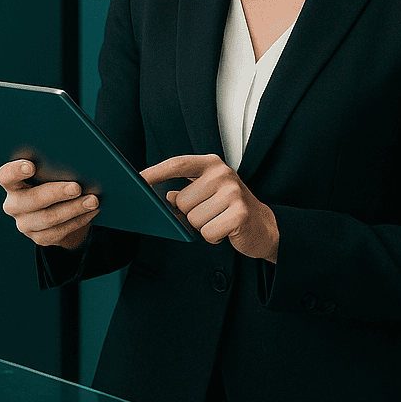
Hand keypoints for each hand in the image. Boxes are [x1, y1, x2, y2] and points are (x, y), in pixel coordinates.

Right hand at [0, 160, 99, 249]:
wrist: (58, 209)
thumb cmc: (53, 182)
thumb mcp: (49, 173)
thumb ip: (52, 168)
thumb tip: (75, 163)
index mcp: (11, 183)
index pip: (6, 175)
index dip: (16, 171)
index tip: (31, 166)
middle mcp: (13, 204)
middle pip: (32, 199)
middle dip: (57, 193)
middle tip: (77, 187)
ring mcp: (24, 223)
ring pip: (49, 218)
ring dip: (74, 209)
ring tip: (93, 201)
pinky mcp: (38, 237)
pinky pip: (59, 231)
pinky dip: (78, 220)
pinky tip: (90, 212)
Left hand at [140, 154, 278, 261]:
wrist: (264, 226)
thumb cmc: (229, 208)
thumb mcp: (206, 193)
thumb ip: (184, 191)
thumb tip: (162, 196)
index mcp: (211, 165)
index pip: (177, 164)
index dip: (155, 172)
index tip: (137, 180)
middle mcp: (222, 174)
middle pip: (181, 201)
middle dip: (190, 214)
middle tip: (210, 213)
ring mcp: (233, 193)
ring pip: (193, 219)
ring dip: (203, 227)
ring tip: (219, 221)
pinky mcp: (239, 213)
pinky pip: (207, 232)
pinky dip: (213, 237)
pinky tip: (225, 231)